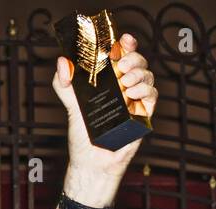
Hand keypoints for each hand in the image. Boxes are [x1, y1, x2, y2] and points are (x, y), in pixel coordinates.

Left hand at [53, 33, 158, 208]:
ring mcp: (136, 101)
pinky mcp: (144, 115)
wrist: (91, 162)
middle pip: (138, 62)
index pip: (122, 56)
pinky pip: (152, 96)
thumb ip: (64, 85)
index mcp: (110, 82)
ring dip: (139, 74)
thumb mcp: (71, 106)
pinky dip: (145, 91)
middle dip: (133, 57)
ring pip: (147, 76)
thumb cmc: (82, 136)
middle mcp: (125, 88)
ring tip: (125, 82)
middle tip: (121, 65)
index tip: (122, 39)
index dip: (126, 44)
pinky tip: (132, 95)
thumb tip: (63, 62)